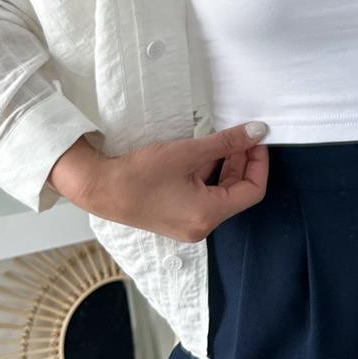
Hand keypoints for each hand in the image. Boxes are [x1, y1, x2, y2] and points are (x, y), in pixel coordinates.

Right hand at [78, 123, 269, 241]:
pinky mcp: (176, 217)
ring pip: (220, 193)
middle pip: (237, 193)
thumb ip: (226, 142)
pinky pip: (203, 196)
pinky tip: (201, 154)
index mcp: (208, 215)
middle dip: (242, 162)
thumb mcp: (187, 152)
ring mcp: (188, 224)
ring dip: (224, 166)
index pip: (252, 191)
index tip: (255, 140)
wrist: (99, 188)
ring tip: (221, 140)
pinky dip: (207, 175)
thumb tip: (257, 132)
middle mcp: (201, 226)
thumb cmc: (139, 174)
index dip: (259, 163)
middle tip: (240, 136)